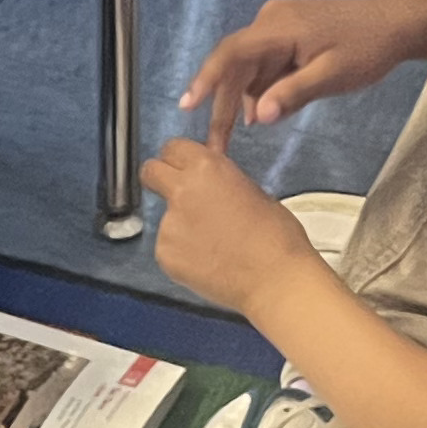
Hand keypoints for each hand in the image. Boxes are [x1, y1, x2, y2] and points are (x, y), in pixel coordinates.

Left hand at [141, 137, 314, 318]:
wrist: (274, 279)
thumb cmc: (276, 237)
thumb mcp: (252, 191)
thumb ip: (222, 181)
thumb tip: (212, 179)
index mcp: (207, 169)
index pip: (173, 148)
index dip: (178, 159)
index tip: (182, 168)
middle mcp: (181, 192)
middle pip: (150, 172)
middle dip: (159, 179)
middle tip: (176, 195)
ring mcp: (168, 225)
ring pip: (163, 217)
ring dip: (180, 226)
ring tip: (213, 245)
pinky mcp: (165, 255)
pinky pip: (167, 248)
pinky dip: (182, 254)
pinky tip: (208, 262)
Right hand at [179, 0, 424, 139]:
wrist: (399, 21)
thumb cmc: (369, 47)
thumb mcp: (332, 77)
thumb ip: (292, 95)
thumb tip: (255, 117)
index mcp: (279, 27)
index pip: (231, 53)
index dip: (206, 79)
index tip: (187, 105)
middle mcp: (271, 20)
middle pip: (236, 65)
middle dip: (224, 104)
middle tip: (217, 145)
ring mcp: (280, 24)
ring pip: (250, 66)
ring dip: (245, 98)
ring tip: (242, 133)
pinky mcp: (289, 31)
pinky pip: (265, 62)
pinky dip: (263, 87)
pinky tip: (267, 109)